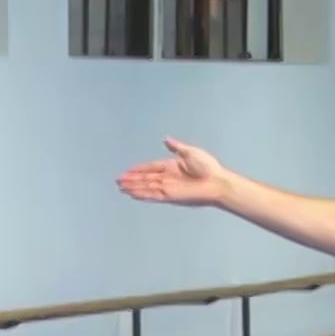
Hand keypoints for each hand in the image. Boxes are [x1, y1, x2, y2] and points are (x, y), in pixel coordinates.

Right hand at [116, 138, 230, 206]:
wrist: (216, 182)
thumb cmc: (208, 167)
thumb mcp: (190, 152)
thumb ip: (176, 147)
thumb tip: (166, 139)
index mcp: (171, 166)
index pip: (150, 167)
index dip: (138, 169)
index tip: (128, 171)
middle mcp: (167, 177)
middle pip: (145, 178)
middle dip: (132, 179)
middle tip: (118, 180)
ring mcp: (167, 187)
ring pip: (145, 187)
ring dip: (133, 187)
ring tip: (120, 187)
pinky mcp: (170, 196)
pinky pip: (152, 195)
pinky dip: (141, 194)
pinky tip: (132, 194)